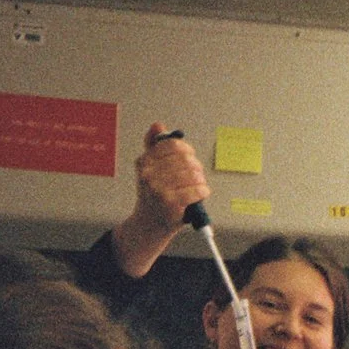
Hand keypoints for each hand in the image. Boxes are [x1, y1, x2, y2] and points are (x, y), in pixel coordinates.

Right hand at [111, 124, 213, 276]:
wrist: (148, 224)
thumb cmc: (153, 195)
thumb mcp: (149, 168)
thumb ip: (153, 146)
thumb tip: (157, 125)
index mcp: (144, 162)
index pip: (172, 145)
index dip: (186, 149)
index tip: (189, 155)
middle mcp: (149, 175)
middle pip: (186, 160)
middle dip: (196, 167)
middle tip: (196, 175)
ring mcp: (159, 190)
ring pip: (193, 174)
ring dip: (201, 180)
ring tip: (198, 185)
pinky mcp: (171, 203)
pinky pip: (197, 190)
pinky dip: (203, 191)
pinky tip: (201, 193)